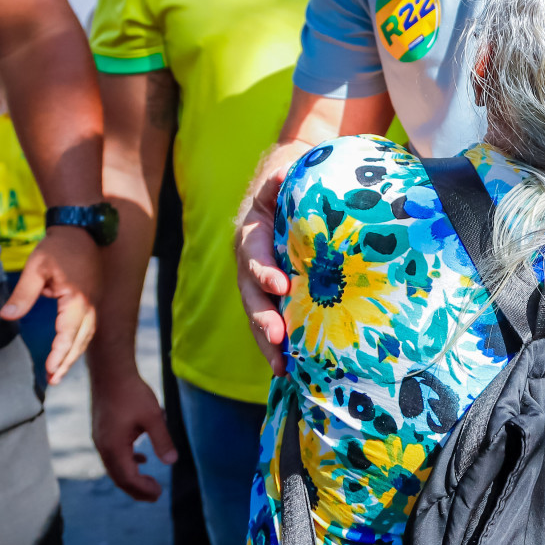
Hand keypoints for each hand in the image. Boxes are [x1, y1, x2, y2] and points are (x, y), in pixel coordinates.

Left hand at [3, 226, 99, 384]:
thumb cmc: (58, 247)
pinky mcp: (94, 299)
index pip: (68, 334)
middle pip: (81, 340)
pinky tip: (69, 349)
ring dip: (74, 354)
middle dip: (68, 361)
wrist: (81, 229)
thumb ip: (23, 294)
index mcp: (78, 299)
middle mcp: (91, 304)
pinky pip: (89, 326)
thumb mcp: (36, 268)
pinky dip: (79, 342)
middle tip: (54, 380)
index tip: (49, 370)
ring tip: (60, 371)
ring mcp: (95, 301)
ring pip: (87, 335)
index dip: (59, 354)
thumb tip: (7, 317)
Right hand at [90, 367, 178, 500]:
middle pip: (118, 476)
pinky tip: (141, 459)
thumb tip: (172, 462)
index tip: (159, 493)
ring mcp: (100, 438)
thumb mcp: (153, 416)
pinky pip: (113, 454)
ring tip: (149, 483)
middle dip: (136, 489)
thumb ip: (162, 440)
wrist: (111, 372)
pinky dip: (127, 461)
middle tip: (155, 496)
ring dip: (131, 476)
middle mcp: (103, 446)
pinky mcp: (102, 430)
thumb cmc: (132, 392)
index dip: (143, 488)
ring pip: (115, 466)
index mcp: (113, 446)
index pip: (127, 477)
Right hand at [235, 142, 312, 375]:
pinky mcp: (274, 297)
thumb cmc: (287, 186)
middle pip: (251, 296)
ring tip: (283, 368)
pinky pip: (274, 322)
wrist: (285, 193)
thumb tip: (283, 175)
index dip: (264, 271)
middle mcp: (250, 264)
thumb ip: (281, 180)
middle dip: (263, 319)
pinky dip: (282, 346)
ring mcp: (260, 284)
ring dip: (269, 343)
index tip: (281, 286)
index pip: (254, 255)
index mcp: (251, 236)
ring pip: (259, 316)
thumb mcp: (283, 178)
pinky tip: (294, 369)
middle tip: (278, 339)